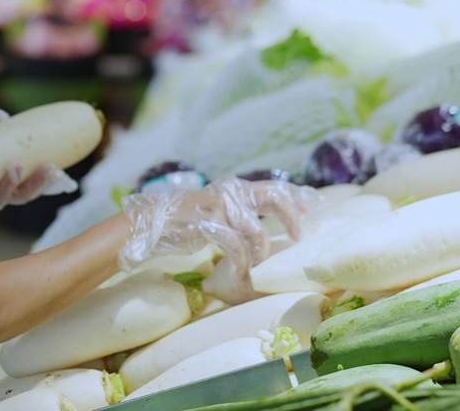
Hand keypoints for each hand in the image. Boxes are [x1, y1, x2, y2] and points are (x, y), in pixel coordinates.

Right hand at [119, 178, 318, 280]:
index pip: (271, 186)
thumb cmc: (181, 222)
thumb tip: (262, 226)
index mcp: (232, 189)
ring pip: (255, 229)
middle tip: (299, 237)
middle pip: (272, 197)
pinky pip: (235, 246)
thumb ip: (236, 213)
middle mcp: (228, 193)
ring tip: (255, 267)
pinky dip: (242, 263)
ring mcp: (217, 207)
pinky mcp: (206, 225)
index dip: (294, 196)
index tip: (312, 206)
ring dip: (260, 252)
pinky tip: (241, 275)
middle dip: (291, 217)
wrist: (147, 225)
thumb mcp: (213, 211)